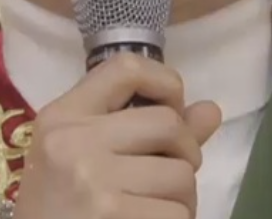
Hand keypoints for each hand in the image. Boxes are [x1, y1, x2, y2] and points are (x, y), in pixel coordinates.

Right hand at [13, 52, 222, 218]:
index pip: (125, 68)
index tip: (173, 109)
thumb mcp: (83, 155)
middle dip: (185, 152)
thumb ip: (146, 129)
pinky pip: (178, 215)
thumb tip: (212, 109)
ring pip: (182, 175)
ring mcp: (95, 183)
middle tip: (169, 175)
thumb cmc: (59, 206)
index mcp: (63, 116)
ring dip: (182, 197)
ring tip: (154, 206)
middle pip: (169, 124)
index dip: (166, 82)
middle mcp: (75, 142)